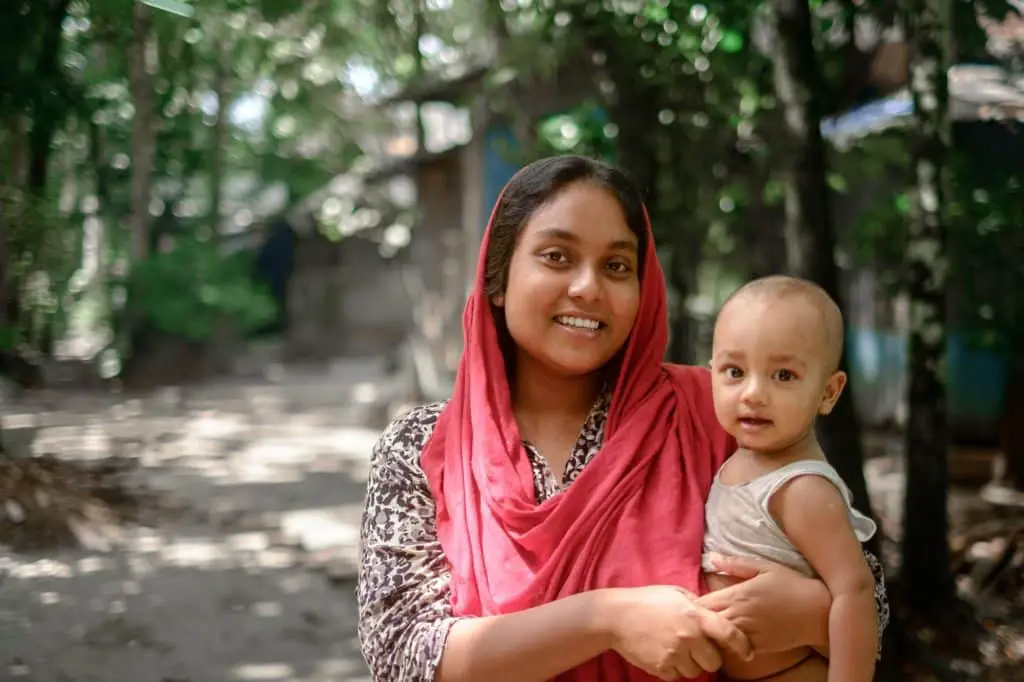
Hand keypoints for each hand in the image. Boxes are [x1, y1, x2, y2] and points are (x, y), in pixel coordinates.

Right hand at [606, 585, 752, 679]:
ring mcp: (675, 654)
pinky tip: (663, 653)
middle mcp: (688, 637)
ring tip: (675, 649)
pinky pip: (677, 676)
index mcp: (695, 615)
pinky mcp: (662, 668)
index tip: (748, 653)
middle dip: (707, 656)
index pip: (728, 633)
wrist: (616, 616)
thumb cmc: (647, 600)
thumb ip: (698, 605)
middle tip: (695, 647)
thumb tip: (714, 614)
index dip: (742, 645)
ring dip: (690, 664)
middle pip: (714, 661)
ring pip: (696, 672)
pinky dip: (673, 669)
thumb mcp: (676, 593)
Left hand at [696, 554, 830, 654]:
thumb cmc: (791, 585)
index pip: (701, 604)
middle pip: (704, 624)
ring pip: (716, 640)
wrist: (818, 612)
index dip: (692, 604)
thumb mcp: (764, 567)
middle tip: (695, 617)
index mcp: (737, 595)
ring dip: (710, 634)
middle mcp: (739, 616)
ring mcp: (747, 634)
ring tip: (709, 628)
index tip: (691, 602)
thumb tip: (711, 557)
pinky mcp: (757, 648)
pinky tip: (727, 638)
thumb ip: (735, 564)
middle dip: (697, 621)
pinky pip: (733, 650)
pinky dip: (726, 645)